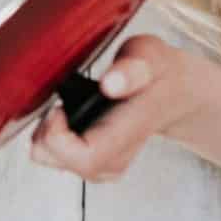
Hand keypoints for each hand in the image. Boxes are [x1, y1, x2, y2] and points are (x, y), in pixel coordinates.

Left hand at [28, 35, 207, 183]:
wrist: (175, 93)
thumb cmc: (158, 72)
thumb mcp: (150, 55)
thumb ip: (132, 67)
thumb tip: (110, 84)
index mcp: (128, 132)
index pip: (85, 157)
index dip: (58, 135)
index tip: (59, 105)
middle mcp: (116, 157)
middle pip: (59, 161)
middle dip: (44, 130)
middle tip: (57, 101)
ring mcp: (106, 164)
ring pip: (53, 161)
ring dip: (47, 132)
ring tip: (64, 105)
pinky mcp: (97, 164)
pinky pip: (57, 157)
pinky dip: (52, 136)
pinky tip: (66, 116)